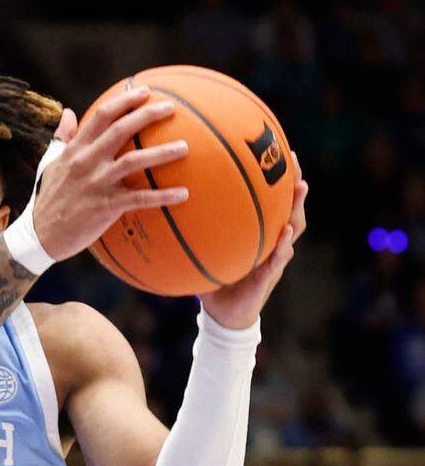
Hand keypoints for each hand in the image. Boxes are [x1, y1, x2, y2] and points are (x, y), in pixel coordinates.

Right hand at [34, 87, 189, 260]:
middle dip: (147, 116)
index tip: (145, 92)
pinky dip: (163, 196)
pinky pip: (140, 198)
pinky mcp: (106, 207)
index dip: (125, 101)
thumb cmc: (48, 198)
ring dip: (162, 153)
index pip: (101, 116)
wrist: (40, 235)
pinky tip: (183, 194)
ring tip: (184, 147)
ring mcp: (96, 184)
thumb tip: (68, 112)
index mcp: (75, 150)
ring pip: (134, 161)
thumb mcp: (50, 164)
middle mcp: (86, 162)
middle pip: (121, 130)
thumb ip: (62, 138)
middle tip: (170, 108)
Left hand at [201, 152, 308, 328]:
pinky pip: (279, 258)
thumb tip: (163, 204)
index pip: (269, 201)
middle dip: (292, 182)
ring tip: (301, 187)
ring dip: (297, 207)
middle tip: (292, 158)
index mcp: (257, 234)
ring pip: (294, 228)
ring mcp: (274, 258)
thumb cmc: (213, 281)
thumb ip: (191, 232)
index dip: (273, 179)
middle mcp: (270, 242)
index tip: (271, 150)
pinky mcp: (269, 277)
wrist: (223, 315)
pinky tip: (286, 232)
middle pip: (288, 206)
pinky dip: (283, 245)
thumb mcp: (202, 252)